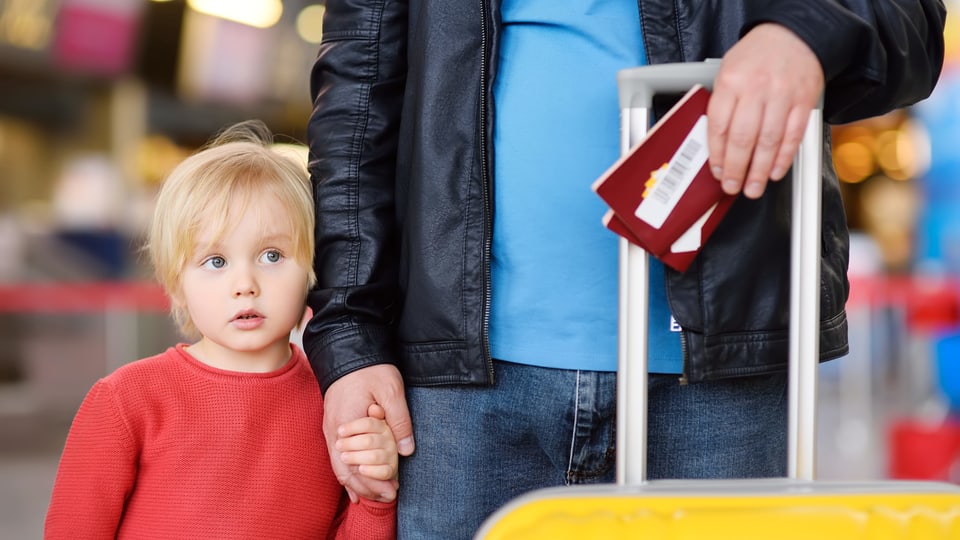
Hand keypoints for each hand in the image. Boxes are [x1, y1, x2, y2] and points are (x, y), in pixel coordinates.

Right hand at [322, 364, 413, 502]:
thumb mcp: (391, 390)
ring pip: (340, 466)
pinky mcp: (333, 426)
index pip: (357, 466)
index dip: (374, 483)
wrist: (348, 350)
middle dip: (366, 488)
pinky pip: (337, 457)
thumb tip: (406, 451)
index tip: (393, 491)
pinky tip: (357, 482)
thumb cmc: (370, 368)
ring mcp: (330, 430)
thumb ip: (399, 420)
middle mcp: (334, 432)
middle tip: (389, 497)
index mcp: (347, 425)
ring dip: (357, 483)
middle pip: (346, 471)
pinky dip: (348, 472)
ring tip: (376, 494)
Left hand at [707, 23, 823, 198]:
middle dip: (736, 169)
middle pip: (743, 138)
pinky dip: (784, 157)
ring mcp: (782, 95)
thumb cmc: (756, 57)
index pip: (719, 126)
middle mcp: (757, 88)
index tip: (716, 172)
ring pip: (768, 141)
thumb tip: (715, 145)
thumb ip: (722, 104)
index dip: (717, 155)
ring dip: (760, 170)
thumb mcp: (727, 71)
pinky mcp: (803, 101)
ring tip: (753, 188)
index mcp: (731, 81)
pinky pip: (793, 135)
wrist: (794, 34)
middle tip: (732, 187)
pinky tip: (775, 172)